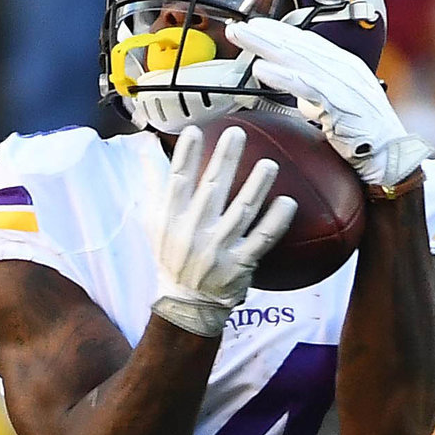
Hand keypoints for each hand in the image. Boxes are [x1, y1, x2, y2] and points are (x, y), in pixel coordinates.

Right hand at [151, 124, 297, 337]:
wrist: (187, 303)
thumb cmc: (171, 255)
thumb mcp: (154, 223)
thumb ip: (153, 185)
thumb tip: (146, 148)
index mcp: (171, 220)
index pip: (177, 182)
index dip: (185, 156)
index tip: (195, 131)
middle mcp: (193, 232)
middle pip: (211, 190)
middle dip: (225, 160)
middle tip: (238, 134)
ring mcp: (218, 249)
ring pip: (241, 212)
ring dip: (256, 186)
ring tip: (269, 165)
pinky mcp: (240, 264)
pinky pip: (262, 239)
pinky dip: (276, 221)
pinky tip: (288, 202)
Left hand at [231, 17, 426, 190]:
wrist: (392, 159)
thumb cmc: (365, 138)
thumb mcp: (336, 110)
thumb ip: (318, 99)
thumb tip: (301, 98)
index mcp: (343, 67)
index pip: (305, 42)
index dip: (278, 33)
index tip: (252, 27)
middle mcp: (344, 68)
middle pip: (298, 44)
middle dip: (265, 34)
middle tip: (237, 26)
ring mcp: (344, 84)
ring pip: (298, 59)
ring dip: (267, 46)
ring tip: (243, 37)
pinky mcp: (341, 104)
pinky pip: (307, 87)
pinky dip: (283, 76)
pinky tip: (261, 69)